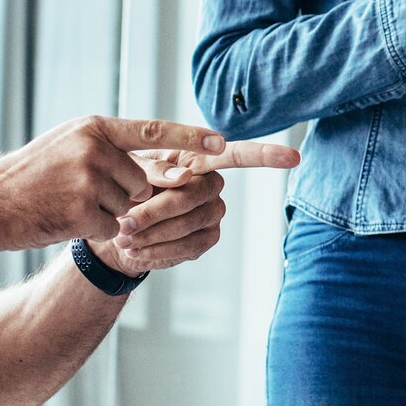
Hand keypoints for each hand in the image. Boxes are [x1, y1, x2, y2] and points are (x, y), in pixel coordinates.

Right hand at [0, 115, 226, 250]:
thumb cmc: (31, 177)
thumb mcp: (68, 146)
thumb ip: (111, 149)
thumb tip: (164, 167)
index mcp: (94, 128)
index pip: (154, 131)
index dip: (190, 138)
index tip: (221, 144)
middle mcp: (95, 149)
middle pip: (142, 181)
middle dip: (123, 194)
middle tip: (79, 191)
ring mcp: (89, 180)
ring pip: (128, 207)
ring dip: (106, 213)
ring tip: (67, 202)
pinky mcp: (82, 211)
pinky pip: (111, 228)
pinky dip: (92, 231)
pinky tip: (64, 219)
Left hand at [93, 139, 302, 276]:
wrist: (112, 229)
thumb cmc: (120, 191)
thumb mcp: (126, 173)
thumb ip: (151, 170)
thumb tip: (181, 176)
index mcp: (196, 158)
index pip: (235, 154)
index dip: (265, 155)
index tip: (293, 158)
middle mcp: (211, 184)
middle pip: (196, 193)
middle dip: (158, 209)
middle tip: (124, 223)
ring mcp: (212, 213)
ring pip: (191, 223)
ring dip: (153, 233)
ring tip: (122, 238)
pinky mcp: (206, 239)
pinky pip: (189, 246)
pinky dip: (158, 250)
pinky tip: (137, 252)